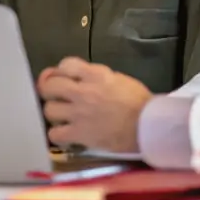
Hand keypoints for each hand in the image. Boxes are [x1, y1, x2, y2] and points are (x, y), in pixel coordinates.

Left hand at [37, 58, 151, 153]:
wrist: (150, 126)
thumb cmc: (139, 102)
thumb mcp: (118, 79)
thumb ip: (97, 76)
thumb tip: (81, 78)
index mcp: (95, 74)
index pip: (66, 64)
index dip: (61, 71)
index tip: (64, 78)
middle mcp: (82, 91)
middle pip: (49, 86)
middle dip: (49, 90)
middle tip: (54, 97)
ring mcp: (79, 113)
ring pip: (49, 110)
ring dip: (53, 113)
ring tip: (61, 117)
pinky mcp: (80, 134)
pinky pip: (55, 134)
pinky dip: (57, 135)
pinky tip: (64, 134)